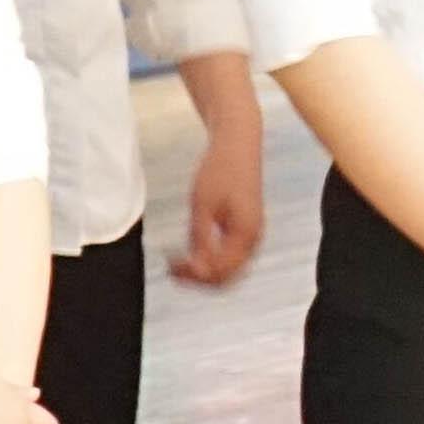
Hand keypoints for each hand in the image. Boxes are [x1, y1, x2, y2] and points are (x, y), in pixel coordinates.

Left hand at [175, 111, 265, 287]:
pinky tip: (191, 252)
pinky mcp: (245, 229)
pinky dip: (211, 260)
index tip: (170, 264)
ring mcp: (252, 235)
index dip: (194, 275)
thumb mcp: (203, 206)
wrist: (237, 145)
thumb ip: (201, 240)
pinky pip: (230, 256)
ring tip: (177, 264)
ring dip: (204, 271)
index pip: (221, 271)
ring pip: (229, 269)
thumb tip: (197, 269)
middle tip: (171, 270)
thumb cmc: (218, 171)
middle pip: (228, 276)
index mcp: (246, 234)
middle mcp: (254, 239)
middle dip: (199, 279)